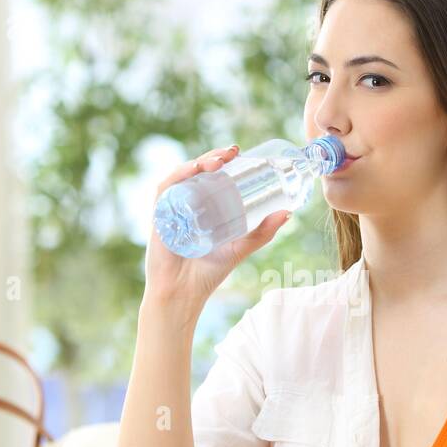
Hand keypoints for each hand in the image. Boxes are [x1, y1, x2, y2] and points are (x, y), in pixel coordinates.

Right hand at [144, 144, 290, 311]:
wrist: (184, 294)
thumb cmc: (208, 273)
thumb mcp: (240, 248)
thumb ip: (262, 233)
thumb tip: (288, 213)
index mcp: (201, 206)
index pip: (210, 175)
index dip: (223, 160)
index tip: (240, 152)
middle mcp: (185, 203)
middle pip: (197, 171)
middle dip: (214, 156)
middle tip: (233, 153)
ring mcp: (170, 208)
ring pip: (182, 175)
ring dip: (199, 162)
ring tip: (219, 160)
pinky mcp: (158, 216)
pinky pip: (164, 189)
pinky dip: (177, 176)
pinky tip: (193, 169)